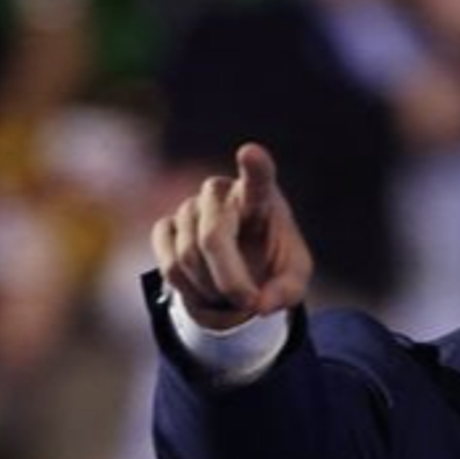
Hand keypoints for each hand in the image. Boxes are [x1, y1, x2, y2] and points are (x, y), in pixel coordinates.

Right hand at [152, 142, 312, 328]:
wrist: (239, 264)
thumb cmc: (272, 261)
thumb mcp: (293, 278)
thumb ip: (287, 291)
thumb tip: (260, 305)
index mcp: (260, 195)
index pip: (257, 177)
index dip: (254, 166)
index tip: (251, 153)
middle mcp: (219, 192)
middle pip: (212, 237)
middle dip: (230, 280)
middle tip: (249, 304)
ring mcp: (188, 207)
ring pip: (188, 258)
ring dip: (212, 290)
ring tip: (230, 293)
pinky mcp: (166, 227)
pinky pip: (169, 266)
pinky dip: (189, 290)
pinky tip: (205, 288)